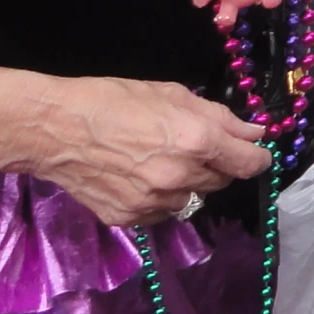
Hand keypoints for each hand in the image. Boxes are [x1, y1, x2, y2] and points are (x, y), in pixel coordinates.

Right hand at [28, 75, 269, 226]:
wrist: (55, 129)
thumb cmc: (115, 100)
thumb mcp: (174, 95)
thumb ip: (220, 117)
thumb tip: (254, 133)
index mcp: (197, 141)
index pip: (249, 164)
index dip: (257, 157)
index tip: (255, 152)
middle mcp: (181, 177)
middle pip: (222, 182)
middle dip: (218, 166)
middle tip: (196, 148)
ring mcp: (154, 202)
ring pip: (192, 200)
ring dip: (189, 185)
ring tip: (162, 162)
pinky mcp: (129, 218)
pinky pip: (162, 213)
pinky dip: (161, 199)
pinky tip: (142, 179)